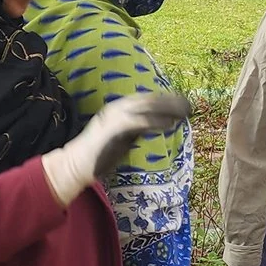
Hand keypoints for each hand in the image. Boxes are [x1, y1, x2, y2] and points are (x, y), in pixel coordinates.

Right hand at [41, 92, 191, 203]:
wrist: (76, 165)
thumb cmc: (97, 156)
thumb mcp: (120, 139)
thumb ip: (135, 132)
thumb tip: (154, 126)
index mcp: (116, 110)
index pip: (144, 100)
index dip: (164, 100)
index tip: (180, 102)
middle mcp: (115, 109)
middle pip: (148, 100)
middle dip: (170, 101)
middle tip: (189, 105)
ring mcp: (114, 117)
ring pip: (147, 108)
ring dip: (168, 109)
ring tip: (185, 112)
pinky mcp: (116, 128)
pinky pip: (141, 122)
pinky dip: (157, 122)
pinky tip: (170, 125)